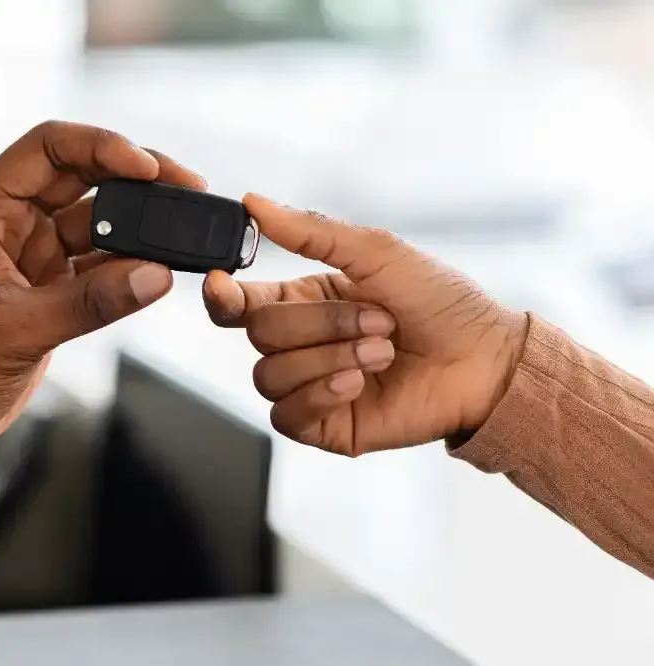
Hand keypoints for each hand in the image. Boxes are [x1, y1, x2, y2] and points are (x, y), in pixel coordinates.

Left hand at [0, 121, 205, 496]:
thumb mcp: (16, 331)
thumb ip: (89, 303)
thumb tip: (156, 276)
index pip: (47, 150)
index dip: (100, 146)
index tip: (146, 167)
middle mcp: (11, 226)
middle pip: (83, 177)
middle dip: (136, 178)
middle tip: (186, 186)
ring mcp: (33, 257)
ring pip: (99, 221)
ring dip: (140, 224)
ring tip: (184, 228)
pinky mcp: (50, 290)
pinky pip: (101, 264)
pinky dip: (132, 265)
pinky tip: (162, 269)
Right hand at [203, 194, 527, 456]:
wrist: (485, 362)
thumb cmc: (441, 302)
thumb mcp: (378, 252)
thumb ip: (311, 232)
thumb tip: (254, 203)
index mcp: (304, 300)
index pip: (240, 302)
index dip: (223, 295)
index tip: (224, 284)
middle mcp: (301, 343)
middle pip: (258, 335)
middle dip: (320, 324)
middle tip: (378, 320)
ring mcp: (309, 386)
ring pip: (268, 376)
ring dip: (329, 358)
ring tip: (380, 353)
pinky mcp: (323, 425)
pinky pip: (286, 415)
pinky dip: (320, 394)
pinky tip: (357, 383)